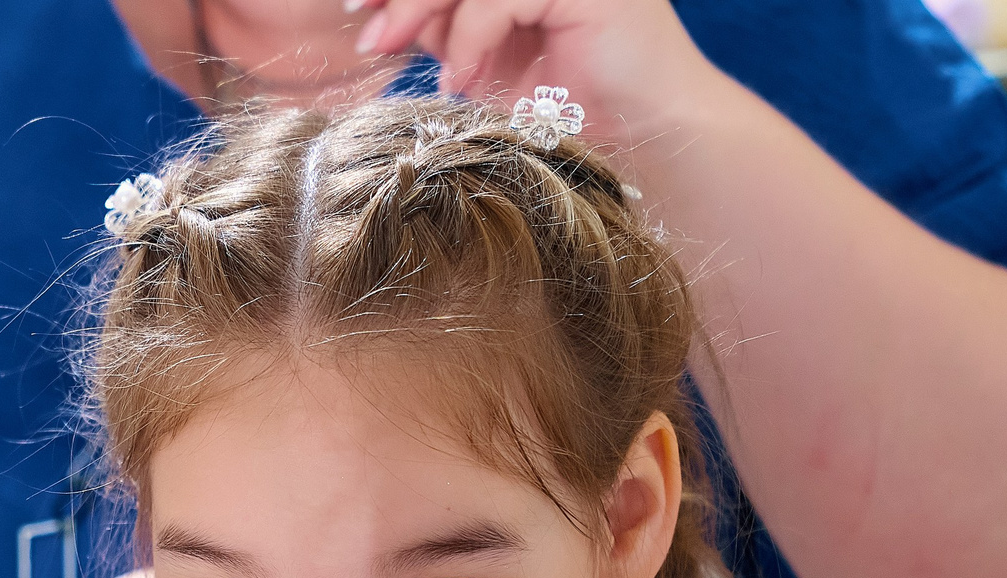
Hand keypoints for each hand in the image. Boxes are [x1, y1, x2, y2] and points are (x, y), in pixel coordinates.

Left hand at [345, 0, 718, 137]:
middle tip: (368, 35)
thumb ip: (445, 26)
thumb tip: (377, 13)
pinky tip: (463, 78)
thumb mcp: (485, 59)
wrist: (648, 136)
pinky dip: (470, 36)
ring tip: (396, 50)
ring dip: (421, 8)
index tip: (359, 5)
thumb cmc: (571, 107)